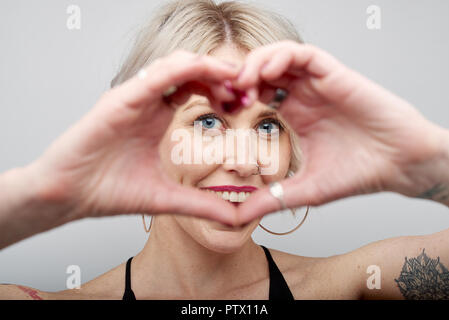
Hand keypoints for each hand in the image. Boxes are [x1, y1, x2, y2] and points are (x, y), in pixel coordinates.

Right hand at [29, 50, 241, 224]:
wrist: (68, 196)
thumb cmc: (108, 192)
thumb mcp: (167, 199)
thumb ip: (201, 205)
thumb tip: (235, 218)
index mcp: (157, 117)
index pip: (195, 87)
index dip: (222, 90)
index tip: (245, 103)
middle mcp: (147, 102)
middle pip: (190, 70)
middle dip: (221, 75)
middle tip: (246, 90)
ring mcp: (134, 98)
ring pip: (176, 64)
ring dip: (208, 67)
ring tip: (233, 80)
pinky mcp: (120, 100)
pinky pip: (156, 76)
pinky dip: (184, 69)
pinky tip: (207, 73)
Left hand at [233, 40, 447, 220]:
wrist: (398, 165)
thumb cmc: (358, 174)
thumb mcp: (305, 190)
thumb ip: (271, 200)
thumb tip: (238, 217)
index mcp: (295, 113)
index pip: (258, 93)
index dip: (237, 97)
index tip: (221, 110)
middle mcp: (304, 95)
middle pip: (263, 70)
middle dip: (241, 77)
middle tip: (225, 94)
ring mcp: (318, 83)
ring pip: (279, 57)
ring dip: (256, 63)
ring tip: (242, 83)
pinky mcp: (335, 74)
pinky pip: (303, 54)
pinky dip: (281, 57)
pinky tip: (266, 74)